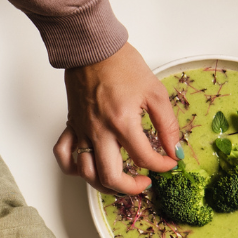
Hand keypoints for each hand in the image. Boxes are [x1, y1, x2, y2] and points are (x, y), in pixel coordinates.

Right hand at [56, 43, 179, 194]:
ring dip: (104, 185)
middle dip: (132, 188)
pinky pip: (64, 155)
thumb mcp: (155, 92)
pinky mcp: (72, 126)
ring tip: (119, 181)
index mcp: (123, 122)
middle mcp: (100, 131)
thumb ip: (167, 124)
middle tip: (144, 183)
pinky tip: (87, 168)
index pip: (144, 159)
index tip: (169, 162)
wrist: (93, 49)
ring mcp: (83, 131)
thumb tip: (174, 148)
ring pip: (86, 174)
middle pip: (111, 177)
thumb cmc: (122, 65)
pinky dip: (73, 168)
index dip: (162, 165)